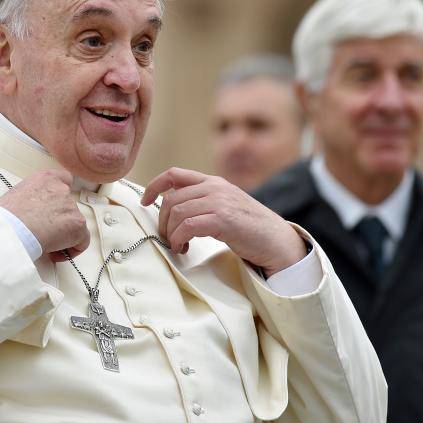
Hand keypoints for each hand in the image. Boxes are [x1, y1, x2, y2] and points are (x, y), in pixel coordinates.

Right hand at [0, 170, 89, 261]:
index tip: (54, 211)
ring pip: (74, 225)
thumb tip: (30, 213)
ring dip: (63, 235)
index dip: (61, 198)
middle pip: (68, 207)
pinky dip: (72, 249)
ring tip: (45, 244)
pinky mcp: (77, 224)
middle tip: (43, 233)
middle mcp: (61, 188)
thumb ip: (31, 198)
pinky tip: (54, 253)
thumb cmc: (3, 217)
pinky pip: (82, 241)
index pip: (65, 180)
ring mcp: (71, 206)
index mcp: (46, 178)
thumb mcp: (15, 196)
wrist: (8, 229)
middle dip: (59, 221)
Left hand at [141, 167, 306, 275]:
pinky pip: (187, 226)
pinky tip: (184, 248)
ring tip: (178, 246)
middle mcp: (215, 188)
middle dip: (163, 221)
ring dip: (171, 233)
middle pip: (171, 199)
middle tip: (168, 238)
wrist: (277, 241)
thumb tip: (171, 210)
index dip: (154, 186)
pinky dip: (179, 239)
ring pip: (177, 212)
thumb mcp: (225, 206)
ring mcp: (219, 202)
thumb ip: (203, 202)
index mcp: (213, 182)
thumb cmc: (249, 228)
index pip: (174, 174)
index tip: (144, 202)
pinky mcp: (223, 219)